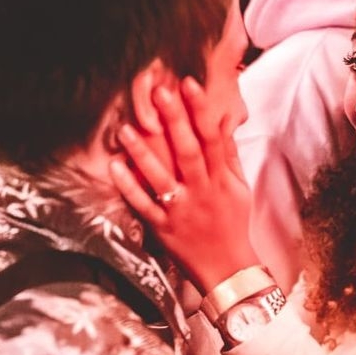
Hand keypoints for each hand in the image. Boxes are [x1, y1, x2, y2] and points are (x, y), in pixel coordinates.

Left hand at [111, 78, 259, 292]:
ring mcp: (181, 211)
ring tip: (126, 128)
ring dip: (143, 152)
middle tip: (158, 91)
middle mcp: (202, 192)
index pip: (212, 139)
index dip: (200, 110)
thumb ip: (230, 156)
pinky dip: (130, 187)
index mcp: (221, 180)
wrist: (230, 271)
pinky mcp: (164, 228)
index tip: (188, 83)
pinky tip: (115, 166)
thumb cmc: (234, 226)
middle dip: (174, 120)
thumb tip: (224, 123)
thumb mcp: (240, 189)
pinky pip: (144, 206)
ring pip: (162, 177)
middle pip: (188, 151)